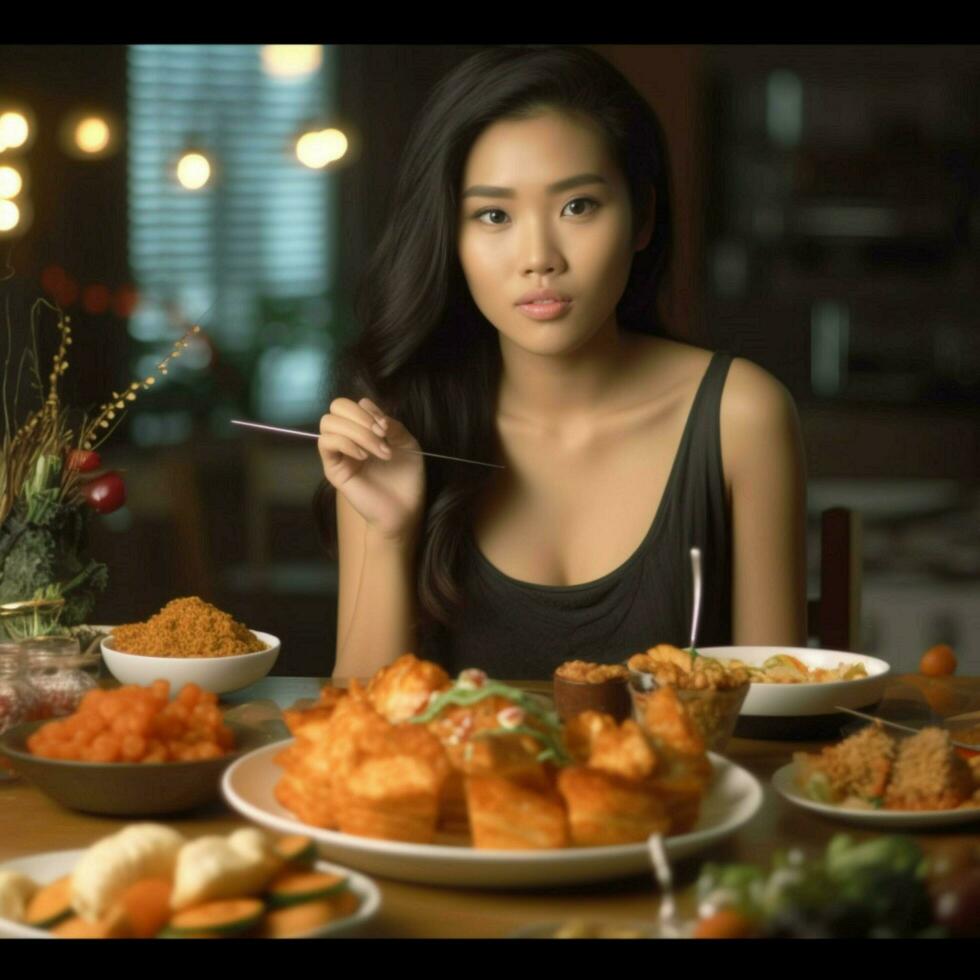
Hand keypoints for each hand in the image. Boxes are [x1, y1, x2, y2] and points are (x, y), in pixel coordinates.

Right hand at [317, 397, 425, 541]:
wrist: (405, 509)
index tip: (387, 428)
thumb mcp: (407, 443)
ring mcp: (339, 453)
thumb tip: (368, 407)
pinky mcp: (333, 469)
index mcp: (365, 430)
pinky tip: (364, 456)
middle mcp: (349, 438)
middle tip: (381, 435)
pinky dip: (345, 443)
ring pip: (328, 422)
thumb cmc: (407, 478)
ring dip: (357, 432)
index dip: (369, 409)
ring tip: (378, 451)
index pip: (354, 404)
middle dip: (360, 416)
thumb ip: (392, 424)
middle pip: (337, 407)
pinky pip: (326, 443)